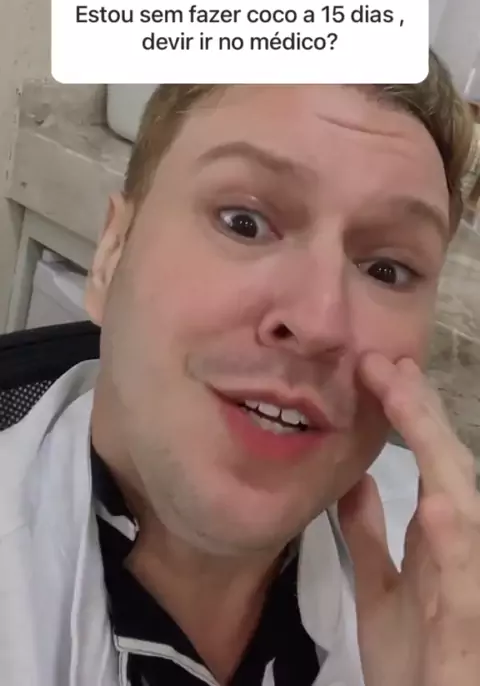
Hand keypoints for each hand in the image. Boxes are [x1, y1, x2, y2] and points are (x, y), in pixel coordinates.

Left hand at [338, 353, 479, 685]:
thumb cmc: (416, 663)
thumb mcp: (383, 591)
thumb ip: (372, 536)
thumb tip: (355, 478)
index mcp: (440, 544)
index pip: (430, 464)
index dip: (410, 415)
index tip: (380, 369)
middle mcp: (462, 554)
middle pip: (447, 469)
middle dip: (420, 414)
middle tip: (386, 362)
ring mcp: (470, 588)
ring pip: (465, 508)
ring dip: (436, 451)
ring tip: (406, 397)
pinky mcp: (467, 632)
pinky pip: (465, 586)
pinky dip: (456, 543)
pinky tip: (439, 504)